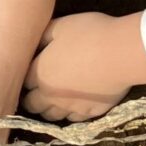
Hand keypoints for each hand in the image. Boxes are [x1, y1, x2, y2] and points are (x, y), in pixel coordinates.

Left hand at [22, 11, 145, 121]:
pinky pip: (75, 120)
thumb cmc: (88, 34)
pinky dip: (71, 114)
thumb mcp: (60, 26)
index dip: (26, 78)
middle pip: (33, 105)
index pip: (24, 82)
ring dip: (49, 108)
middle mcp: (51, 95)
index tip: (30, 74)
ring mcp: (71, 107)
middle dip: (32, 98)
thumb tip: (34, 44)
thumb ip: (43, 36)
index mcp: (40, 73)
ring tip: (54, 100)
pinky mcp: (91, 113)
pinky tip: (75, 105)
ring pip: (52, 116)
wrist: (120, 54)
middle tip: (38, 90)